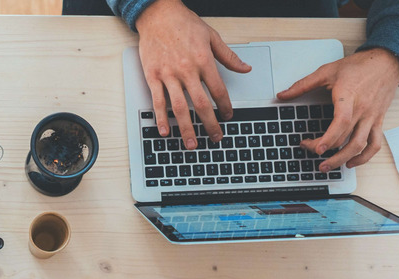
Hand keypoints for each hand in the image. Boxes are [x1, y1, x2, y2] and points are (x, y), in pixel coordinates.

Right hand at [135, 0, 250, 150]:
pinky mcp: (153, 76)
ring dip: (186, 128)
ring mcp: (168, 75)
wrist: (158, 15)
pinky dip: (161, 118)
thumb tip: (245, 68)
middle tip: (215, 137)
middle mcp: (186, 70)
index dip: (225, 106)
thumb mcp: (212, 37)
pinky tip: (165, 131)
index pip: (218, 90)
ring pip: (180, 107)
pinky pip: (158, 101)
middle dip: (210, 124)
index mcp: (203, 61)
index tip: (228, 116)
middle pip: (201, 104)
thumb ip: (228, 56)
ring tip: (192, 143)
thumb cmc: (184, 24)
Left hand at [277, 48, 398, 171]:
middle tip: (309, 151)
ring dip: (343, 159)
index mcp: (349, 97)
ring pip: (361, 145)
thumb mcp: (327, 71)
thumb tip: (282, 95)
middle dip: (326, 150)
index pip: (341, 122)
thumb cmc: (358, 66)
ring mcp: (372, 117)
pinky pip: (375, 144)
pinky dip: (364, 157)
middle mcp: (362, 110)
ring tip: (327, 167)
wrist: (386, 62)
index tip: (316, 148)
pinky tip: (351, 162)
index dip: (329, 138)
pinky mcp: (378, 121)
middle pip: (346, 138)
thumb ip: (303, 85)